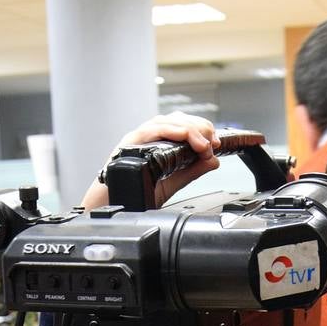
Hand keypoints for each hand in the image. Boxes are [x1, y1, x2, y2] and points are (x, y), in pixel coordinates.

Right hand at [81, 112, 220, 210]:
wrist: (111, 206)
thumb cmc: (135, 194)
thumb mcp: (171, 183)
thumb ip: (192, 171)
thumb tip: (213, 160)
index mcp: (157, 142)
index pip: (182, 124)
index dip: (202, 129)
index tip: (215, 142)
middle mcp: (147, 137)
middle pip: (176, 119)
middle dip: (199, 127)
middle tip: (212, 142)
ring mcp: (137, 138)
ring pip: (165, 121)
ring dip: (188, 129)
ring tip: (202, 143)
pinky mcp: (128, 143)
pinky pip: (149, 130)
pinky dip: (170, 131)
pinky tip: (184, 137)